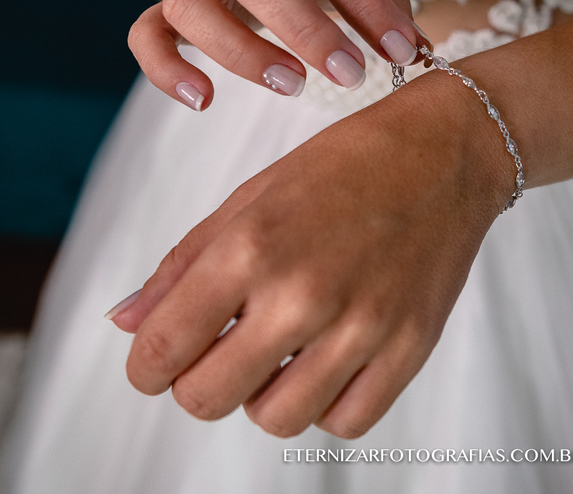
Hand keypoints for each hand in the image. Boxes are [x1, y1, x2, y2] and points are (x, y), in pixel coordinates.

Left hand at [108, 73, 513, 436]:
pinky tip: (327, 362)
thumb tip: (125, 325)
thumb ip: (184, 264)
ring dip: (262, 396)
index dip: (146, 367)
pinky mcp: (409, 347)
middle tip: (216, 355)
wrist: (446, 151)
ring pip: (275, 419)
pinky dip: (326, 404)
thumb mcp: (252, 197)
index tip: (156, 363)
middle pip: (208, 397)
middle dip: (196, 384)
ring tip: (279, 354)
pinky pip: (345, 421)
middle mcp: (303, 293)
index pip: (163, 347)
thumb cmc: (344, 165)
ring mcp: (361, 326)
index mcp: (251, 246)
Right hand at [128, 0, 424, 109]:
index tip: (402, 49)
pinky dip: (167, 68)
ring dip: (241, 50)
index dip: (366, 2)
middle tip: (351, 73)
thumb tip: (419, 53)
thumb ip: (382, 1)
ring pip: (189, 2)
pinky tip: (204, 100)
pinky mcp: (163, 1)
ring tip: (292, 85)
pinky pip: (145, 33)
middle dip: (306, 27)